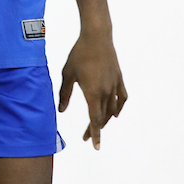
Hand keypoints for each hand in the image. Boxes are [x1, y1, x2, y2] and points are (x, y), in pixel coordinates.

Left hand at [59, 32, 126, 149]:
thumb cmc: (79, 54)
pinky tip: (116, 112)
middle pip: (103, 117)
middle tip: (85, 137)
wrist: (96, 37)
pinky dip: (119, 107)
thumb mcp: (67, 75)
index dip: (94, 134)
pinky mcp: (119, 79)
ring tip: (98, 126)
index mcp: (93, 93)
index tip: (95, 146)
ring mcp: (115, 85)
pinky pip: (122, 98)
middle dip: (95, 129)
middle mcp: (106, 92)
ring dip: (106, 120)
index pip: (94, 119)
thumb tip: (61, 111)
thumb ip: (64, 94)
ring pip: (113, 110)